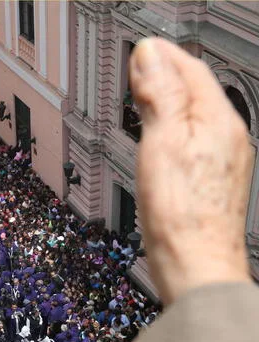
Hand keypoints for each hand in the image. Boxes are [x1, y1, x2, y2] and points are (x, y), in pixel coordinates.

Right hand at [130, 38, 252, 304]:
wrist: (195, 264)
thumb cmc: (181, 213)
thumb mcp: (162, 143)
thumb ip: (160, 96)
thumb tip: (150, 55)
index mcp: (219, 121)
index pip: (192, 69)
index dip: (163, 55)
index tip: (140, 48)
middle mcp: (230, 138)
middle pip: (197, 90)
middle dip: (167, 73)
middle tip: (139, 67)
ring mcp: (225, 160)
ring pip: (196, 114)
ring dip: (170, 99)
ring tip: (145, 95)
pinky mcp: (214, 180)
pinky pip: (195, 139)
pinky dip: (174, 127)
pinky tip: (160, 136)